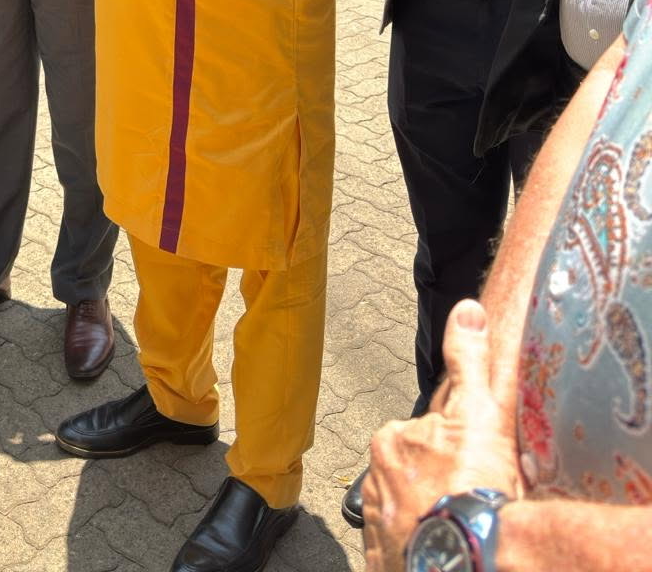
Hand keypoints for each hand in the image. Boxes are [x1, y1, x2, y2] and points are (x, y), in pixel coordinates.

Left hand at [363, 300, 521, 571]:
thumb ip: (469, 360)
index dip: (455, 447)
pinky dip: (420, 541)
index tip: (472, 465)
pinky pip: (402, 542)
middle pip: (416, 471)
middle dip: (441, 479)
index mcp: (392, 439)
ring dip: (430, 510)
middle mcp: (376, 477)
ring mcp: (378, 519)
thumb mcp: (479, 415)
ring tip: (462, 522)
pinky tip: (444, 543)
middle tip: (474, 496)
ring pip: (410, 506)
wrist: (461, 562)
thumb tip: (467, 309)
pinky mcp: (381, 556)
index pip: (426, 434)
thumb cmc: (472, 492)